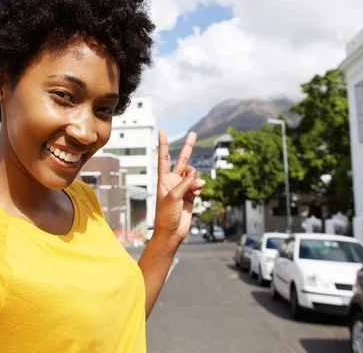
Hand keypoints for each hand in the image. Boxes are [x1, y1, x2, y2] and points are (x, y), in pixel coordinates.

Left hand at [154, 130, 204, 247]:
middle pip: (182, 160)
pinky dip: (199, 188)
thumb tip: (199, 179)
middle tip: (193, 133)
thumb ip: (186, 184)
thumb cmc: (166, 215)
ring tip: (194, 190)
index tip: (162, 131)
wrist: (172, 232)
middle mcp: (173, 181)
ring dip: (196, 180)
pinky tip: (196, 195)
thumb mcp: (174, 196)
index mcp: (163, 179)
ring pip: (194, 175)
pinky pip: (199, 185)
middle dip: (188, 147)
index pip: (164, 158)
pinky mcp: (191, 195)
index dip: (164, 144)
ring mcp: (183, 188)